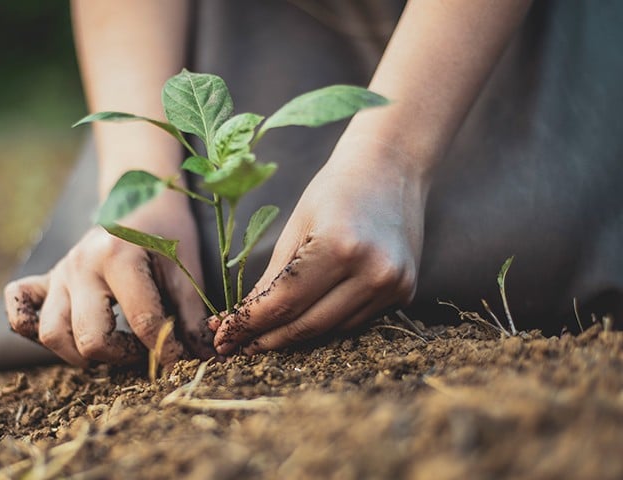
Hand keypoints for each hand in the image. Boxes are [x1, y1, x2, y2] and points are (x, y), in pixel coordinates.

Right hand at [5, 191, 213, 366]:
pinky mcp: (46, 279)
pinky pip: (20, 310)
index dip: (166, 351)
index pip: (141, 323)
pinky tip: (66, 334)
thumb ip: (190, 314)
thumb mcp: (186, 267)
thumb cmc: (166, 232)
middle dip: (122, 356)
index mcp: (118, 257)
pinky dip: (32, 329)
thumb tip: (203, 358)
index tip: (181, 362)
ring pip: (52, 334)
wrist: (140, 197)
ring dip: (82, 353)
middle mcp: (80, 265)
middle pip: (89, 338)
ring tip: (113, 347)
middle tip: (144, 350)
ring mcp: (59, 273)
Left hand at [209, 137, 428, 354]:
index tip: (222, 338)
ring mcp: (394, 285)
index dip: (248, 325)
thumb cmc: (334, 191)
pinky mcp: (405, 291)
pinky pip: (354, 320)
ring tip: (263, 335)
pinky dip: (326, 322)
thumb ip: (271, 279)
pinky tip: (304, 317)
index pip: (284, 303)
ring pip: (331, 329)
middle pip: (307, 325)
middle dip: (267, 340)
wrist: (391, 168)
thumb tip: (242, 321)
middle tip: (235, 346)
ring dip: (295, 335)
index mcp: (339, 247)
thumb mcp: (295, 227)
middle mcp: (373, 271)